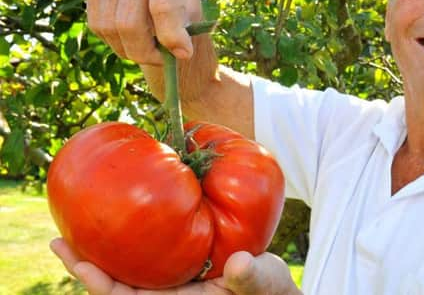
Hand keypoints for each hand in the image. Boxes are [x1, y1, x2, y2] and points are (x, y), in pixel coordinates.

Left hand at [50, 238, 301, 294]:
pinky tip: (122, 223)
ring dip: (102, 254)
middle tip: (60, 240)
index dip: (102, 284)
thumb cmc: (272, 292)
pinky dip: (128, 244)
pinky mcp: (180, 268)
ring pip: (128, 272)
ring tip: (77, 232)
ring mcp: (172, 283)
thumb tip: (238, 265)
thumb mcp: (265, 283)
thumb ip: (251, 277)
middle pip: (117, 286)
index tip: (80, 263)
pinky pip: (146, 259)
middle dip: (88, 267)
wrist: (275, 290)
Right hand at [86, 0, 218, 104]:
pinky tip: (133, 38)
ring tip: (150, 50)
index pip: (163, 7)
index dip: (173, 37)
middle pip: (131, 24)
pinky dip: (115, 41)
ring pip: (111, 29)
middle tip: (163, 59)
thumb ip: (189, 16)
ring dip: (131, 50)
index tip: (185, 54)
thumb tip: (179, 52)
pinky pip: (98, 24)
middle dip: (147, 52)